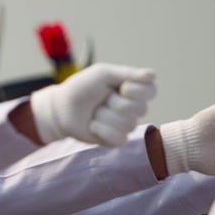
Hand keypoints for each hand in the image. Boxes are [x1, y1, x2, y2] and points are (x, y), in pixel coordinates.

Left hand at [30, 63, 156, 146]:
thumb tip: (153, 75)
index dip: (137, 91)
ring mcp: (125, 125)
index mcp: (133, 89)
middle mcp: (133, 107)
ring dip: (105, 116)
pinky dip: (102, 130)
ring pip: (128, 124)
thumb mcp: (103, 74)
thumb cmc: (82, 87)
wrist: (61, 108)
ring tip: (94, 112)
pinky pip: (119, 138)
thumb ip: (128, 74)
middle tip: (102, 100)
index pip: (151, 91)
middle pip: (141, 109)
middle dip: (116, 103)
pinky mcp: (116, 140)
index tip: (122, 87)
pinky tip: (93, 125)